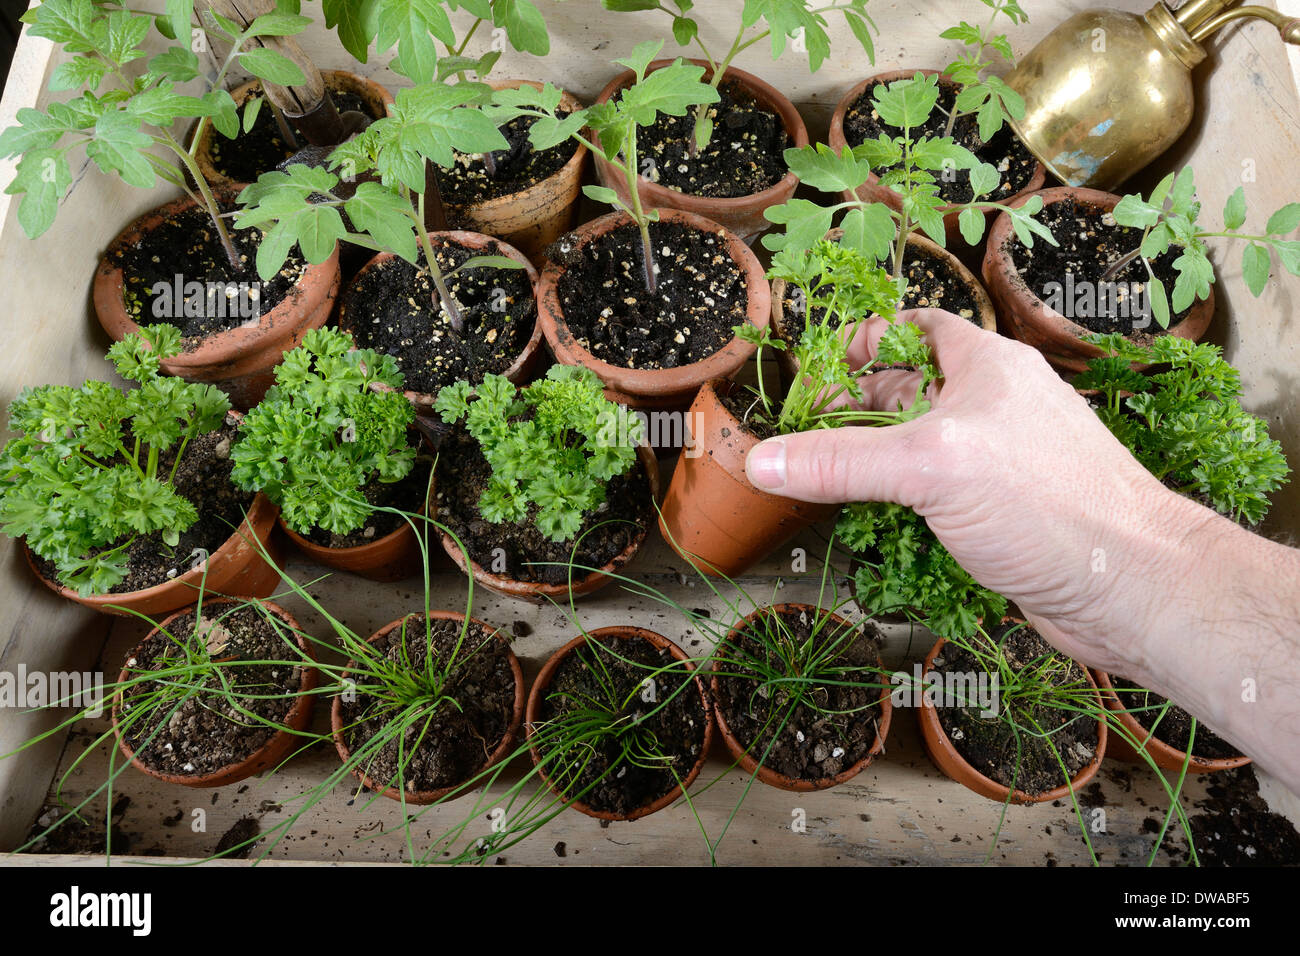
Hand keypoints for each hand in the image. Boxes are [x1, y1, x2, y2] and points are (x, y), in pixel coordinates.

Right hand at [743, 308, 1211, 676]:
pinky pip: (938, 492)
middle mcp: (996, 405)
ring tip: (821, 477)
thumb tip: (761, 459)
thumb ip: (841, 461)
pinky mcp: (1005, 511)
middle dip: (853, 407)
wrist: (1131, 587)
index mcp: (987, 367)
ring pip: (921, 445)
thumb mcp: (930, 468)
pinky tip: (873, 520)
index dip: (865, 340)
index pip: (917, 327)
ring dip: (873, 459)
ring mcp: (1002, 459)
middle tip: (803, 434)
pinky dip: (901, 499)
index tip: (818, 373)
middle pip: (908, 388)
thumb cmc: (1049, 506)